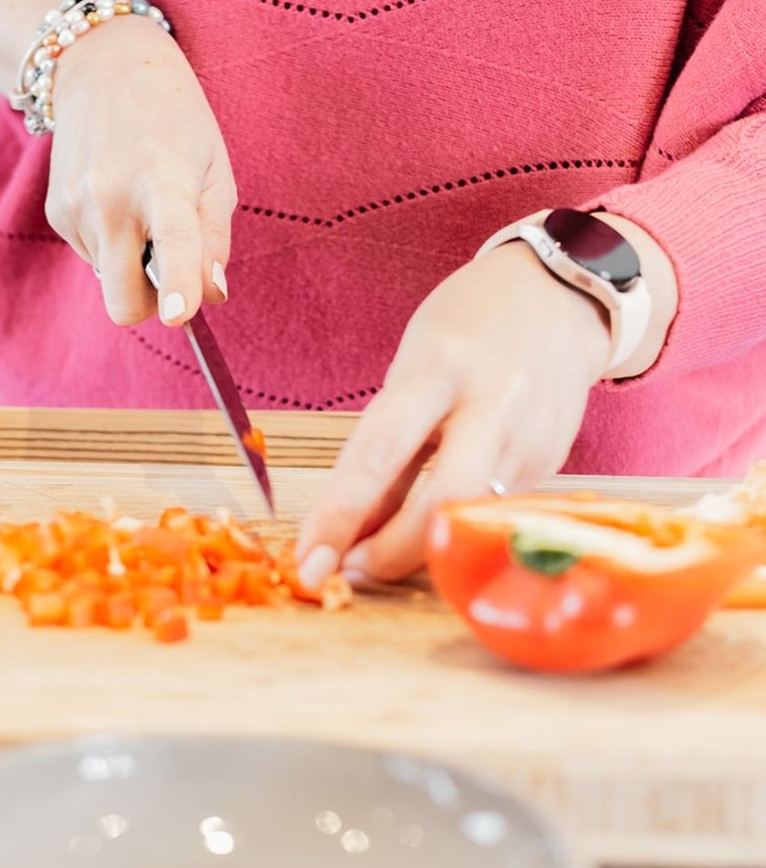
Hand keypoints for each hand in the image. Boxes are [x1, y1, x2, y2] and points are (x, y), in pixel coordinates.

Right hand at [45, 16, 236, 324]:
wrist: (101, 67)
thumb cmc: (175, 121)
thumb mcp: (215, 169)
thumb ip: (216, 238)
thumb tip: (212, 294)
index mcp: (164, 181)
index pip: (173, 241)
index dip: (176, 284)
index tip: (178, 314)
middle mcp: (111, 199)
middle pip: (124, 301)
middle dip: (150, 304)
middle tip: (170, 268)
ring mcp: (76, 208)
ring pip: (111, 282)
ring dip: (131, 262)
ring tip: (140, 204)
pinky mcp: (55, 214)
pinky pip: (93, 259)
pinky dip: (110, 244)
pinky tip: (116, 198)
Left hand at [294, 242, 612, 584]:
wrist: (558, 295)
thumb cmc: (466, 330)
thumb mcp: (412, 369)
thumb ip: (389, 446)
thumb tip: (353, 527)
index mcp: (439, 368)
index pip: (378, 453)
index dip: (339, 514)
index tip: (309, 559)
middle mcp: (492, 405)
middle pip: (442, 498)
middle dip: (392, 552)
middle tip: (351, 572)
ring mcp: (531, 437)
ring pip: (472, 515)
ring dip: (421, 550)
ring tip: (379, 556)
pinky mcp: (553, 462)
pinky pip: (493, 510)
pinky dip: (454, 526)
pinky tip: (433, 526)